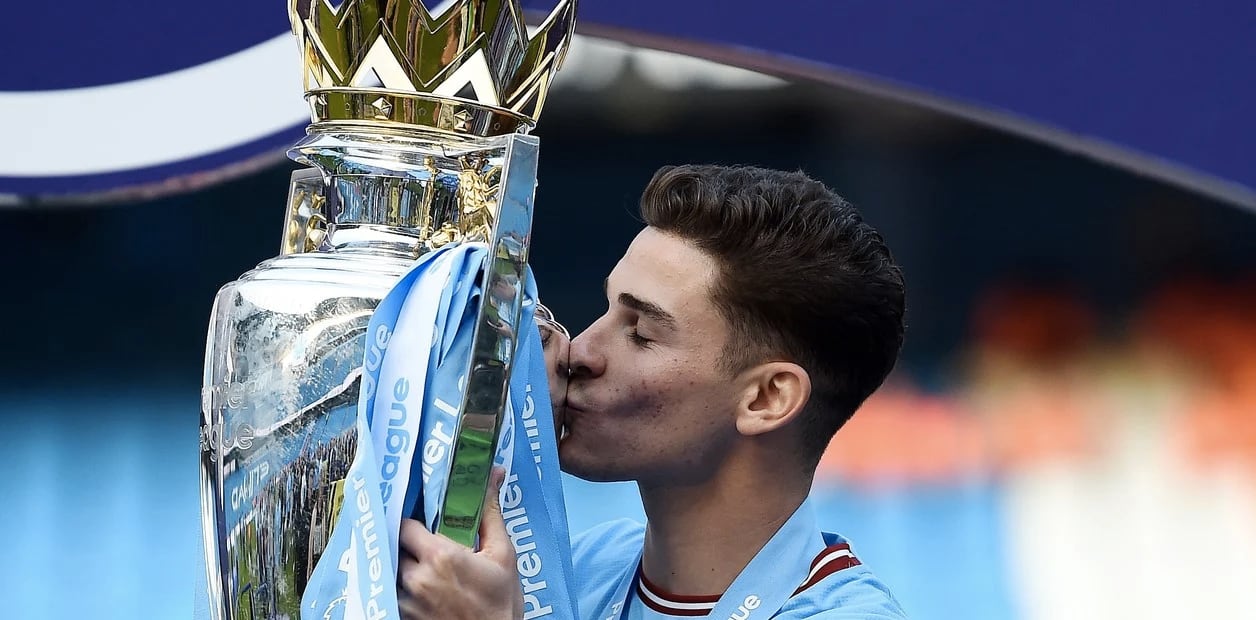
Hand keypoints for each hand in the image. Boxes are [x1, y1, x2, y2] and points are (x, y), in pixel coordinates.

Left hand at [397, 467, 521, 619]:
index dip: (412, 522)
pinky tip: (422, 589)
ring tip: (422, 568)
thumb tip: (494, 474)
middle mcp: (415, 578)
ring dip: (403, 566)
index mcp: (439, 556)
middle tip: (424, 545)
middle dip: (407, 544)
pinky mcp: (402, 618)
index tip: (423, 523)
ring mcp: (405, 601)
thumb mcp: (503, 554)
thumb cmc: (502, 604)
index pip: (404, 524)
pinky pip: (392, 594)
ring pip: (391, 571)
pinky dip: (401, 588)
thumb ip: (490, 512)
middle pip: (394, 546)